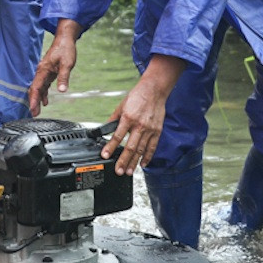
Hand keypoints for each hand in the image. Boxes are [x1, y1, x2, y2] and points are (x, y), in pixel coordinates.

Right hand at [28, 20, 82, 114]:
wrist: (65, 39)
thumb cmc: (65, 49)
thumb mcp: (67, 64)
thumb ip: (63, 77)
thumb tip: (62, 90)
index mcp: (43, 70)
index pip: (36, 87)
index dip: (34, 99)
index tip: (33, 109)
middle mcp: (41, 71)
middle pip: (35, 89)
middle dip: (33, 102)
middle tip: (34, 114)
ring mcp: (44, 71)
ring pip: (38, 87)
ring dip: (38, 99)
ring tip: (37, 110)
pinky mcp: (48, 71)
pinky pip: (43, 84)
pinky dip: (43, 93)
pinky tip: (46, 100)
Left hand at [100, 55, 185, 174]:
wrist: (154, 90)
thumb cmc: (138, 96)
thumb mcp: (121, 106)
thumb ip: (114, 119)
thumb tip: (105, 129)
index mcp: (128, 118)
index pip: (118, 136)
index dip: (110, 147)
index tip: (105, 155)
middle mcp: (139, 125)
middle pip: (130, 147)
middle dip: (123, 161)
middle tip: (118, 171)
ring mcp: (149, 129)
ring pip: (141, 150)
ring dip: (134, 162)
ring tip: (129, 171)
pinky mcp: (157, 131)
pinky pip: (152, 147)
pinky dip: (148, 157)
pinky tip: (143, 164)